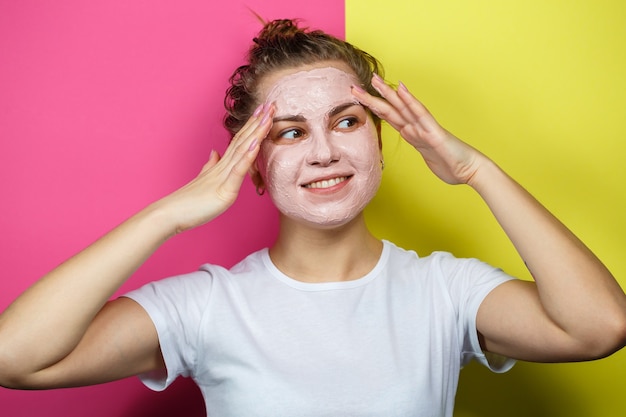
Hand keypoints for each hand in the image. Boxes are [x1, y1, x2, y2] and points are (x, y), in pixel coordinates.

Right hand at [156, 103, 273, 233]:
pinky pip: (237, 170)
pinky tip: (255, 143)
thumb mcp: (204, 180)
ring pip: (242, 150)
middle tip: (271, 104)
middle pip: (244, 140)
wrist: (171, 213)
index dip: (253, 126)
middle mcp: (224, 166)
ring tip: (267, 116)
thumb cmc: (189, 202)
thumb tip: (215, 153)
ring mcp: (223, 176)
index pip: (240, 141)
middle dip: (258, 123)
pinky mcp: (224, 189)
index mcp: (222, 165)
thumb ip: (211, 166)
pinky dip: (247, 157)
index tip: (264, 111)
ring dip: (256, 133)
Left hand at [352, 75, 484, 184]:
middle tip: (356, 85)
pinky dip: (410, 101)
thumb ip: (420, 147)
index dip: (375, 108)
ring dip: (387, 94)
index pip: (391, 118)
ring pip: (402, 108)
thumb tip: (415, 142)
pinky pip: (420, 114)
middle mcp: (417, 128)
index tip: (360, 99)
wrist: (471, 171)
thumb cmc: (453, 166)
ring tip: (374, 80)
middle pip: (391, 110)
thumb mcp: (429, 157)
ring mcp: (425, 129)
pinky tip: (402, 89)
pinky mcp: (434, 134)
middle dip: (373, 97)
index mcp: (414, 135)